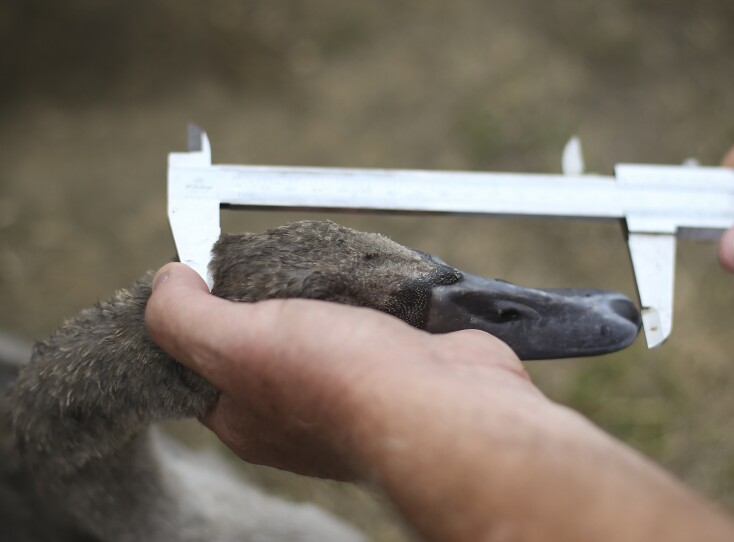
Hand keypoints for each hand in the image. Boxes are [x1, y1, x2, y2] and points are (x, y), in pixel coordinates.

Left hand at [144, 262, 533, 480]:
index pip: (203, 362)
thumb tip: (167, 281)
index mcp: (247, 417)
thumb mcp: (236, 344)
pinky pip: (370, 317)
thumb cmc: (341, 383)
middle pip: (265, 336)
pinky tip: (368, 278)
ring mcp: (353, 386)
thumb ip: (184, 318)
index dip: (196, 315)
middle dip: (267, 293)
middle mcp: (296, 409)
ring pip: (321, 322)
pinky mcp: (397, 362)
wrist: (447, 404)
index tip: (203, 271)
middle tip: (269, 259)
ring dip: (322, 289)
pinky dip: (369, 293)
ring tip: (321, 263)